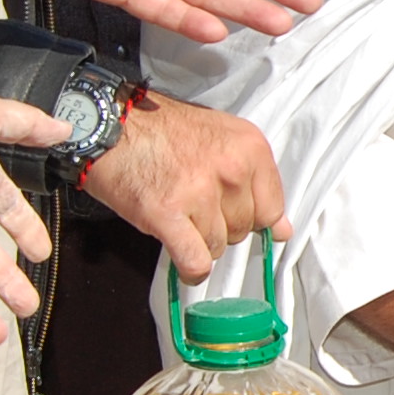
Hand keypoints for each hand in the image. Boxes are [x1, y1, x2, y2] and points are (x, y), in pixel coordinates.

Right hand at [77, 89, 285, 280]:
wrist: (112, 125)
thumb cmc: (164, 131)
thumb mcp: (223, 140)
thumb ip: (256, 183)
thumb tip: (281, 230)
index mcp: (250, 148)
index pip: (271, 208)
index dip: (250, 217)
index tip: (230, 211)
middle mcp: (231, 169)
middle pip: (243, 230)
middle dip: (221, 226)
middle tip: (194, 205)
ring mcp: (200, 192)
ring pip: (218, 246)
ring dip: (199, 241)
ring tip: (178, 215)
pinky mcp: (167, 213)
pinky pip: (195, 261)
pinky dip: (191, 269)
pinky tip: (183, 262)